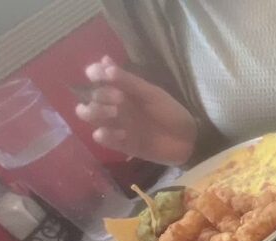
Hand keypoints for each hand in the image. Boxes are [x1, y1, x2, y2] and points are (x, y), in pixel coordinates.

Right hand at [75, 55, 197, 165]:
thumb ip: (128, 80)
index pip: (97, 76)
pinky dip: (107, 134)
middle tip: (120, 99)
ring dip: (95, 112)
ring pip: (88, 115)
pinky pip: (101, 137)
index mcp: (122, 89)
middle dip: (100, 96)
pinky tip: (124, 134)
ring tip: (115, 113)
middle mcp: (114, 104)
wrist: (188, 140)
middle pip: (90, 97)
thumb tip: (104, 62)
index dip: (94, 73)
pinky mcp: (120, 144)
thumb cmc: (170, 112)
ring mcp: (115, 124)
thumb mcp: (151, 94)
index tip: (97, 75)